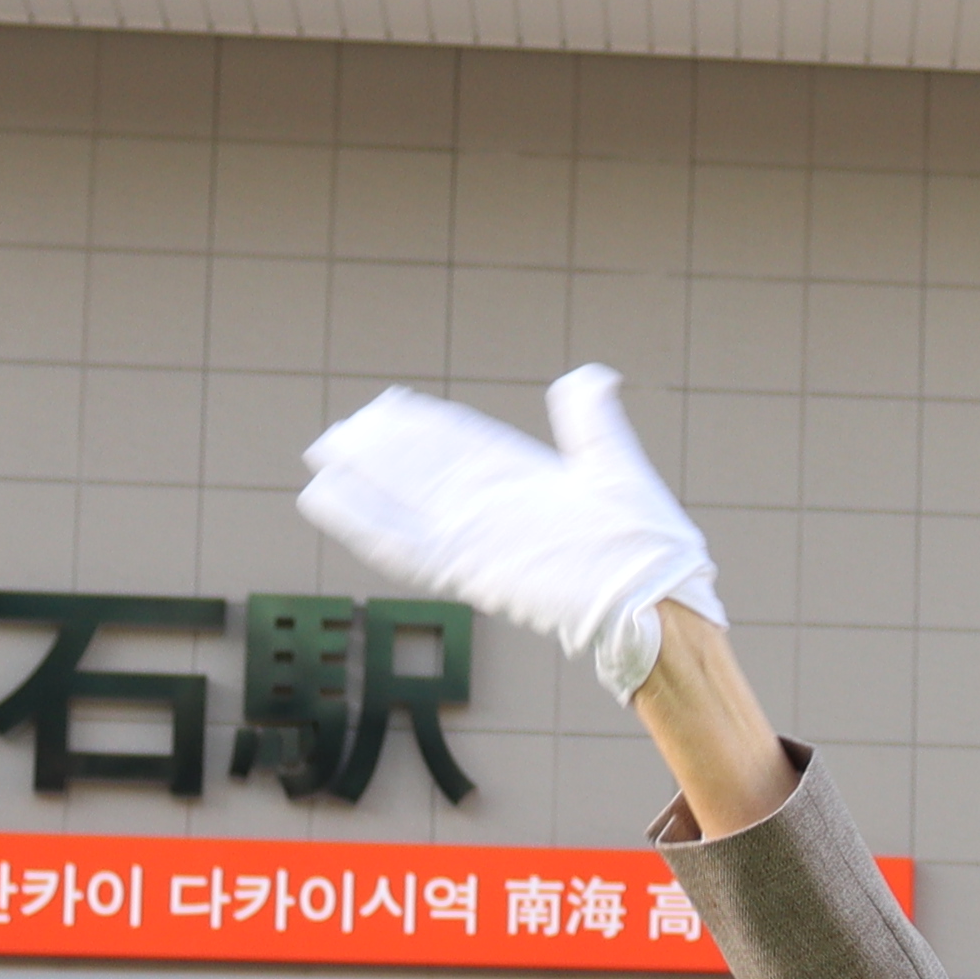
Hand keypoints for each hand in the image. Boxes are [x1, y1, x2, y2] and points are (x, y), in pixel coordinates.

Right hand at [297, 364, 726, 694]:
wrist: (654, 604)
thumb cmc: (646, 546)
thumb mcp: (614, 466)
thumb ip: (591, 420)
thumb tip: (590, 374)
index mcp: (526, 481)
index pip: (463, 445)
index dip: (425, 427)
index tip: (389, 405)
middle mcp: (496, 511)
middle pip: (424, 475)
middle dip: (383, 454)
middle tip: (339, 433)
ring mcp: (480, 542)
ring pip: (407, 509)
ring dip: (366, 488)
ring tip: (326, 464)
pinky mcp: (471, 572)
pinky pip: (409, 549)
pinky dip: (369, 528)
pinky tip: (336, 507)